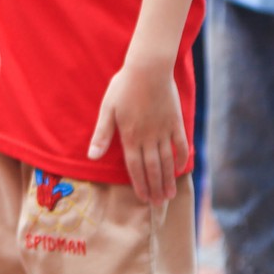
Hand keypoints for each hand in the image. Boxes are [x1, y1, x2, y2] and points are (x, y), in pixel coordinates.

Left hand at [88, 58, 189, 205]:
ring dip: (168, 179)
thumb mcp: (107, 109)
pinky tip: (181, 169)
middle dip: (155, 188)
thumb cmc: (124, 86)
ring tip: (170, 195)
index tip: (144, 198)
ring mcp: (163, 131)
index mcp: (130, 136)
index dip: (139, 184)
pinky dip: (181, 158)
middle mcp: (148, 138)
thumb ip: (102, 134)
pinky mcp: (175, 122)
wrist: (148, 69)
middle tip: (158, 204)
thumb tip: (91, 156)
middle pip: (152, 168)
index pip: (135, 167)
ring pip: (167, 161)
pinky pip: (180, 144)